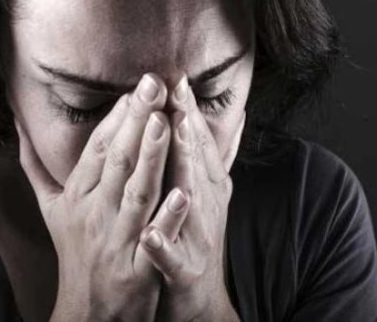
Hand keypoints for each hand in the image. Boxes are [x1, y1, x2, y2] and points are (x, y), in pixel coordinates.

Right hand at [15, 74, 175, 320]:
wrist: (87, 309)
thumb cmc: (75, 249)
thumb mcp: (50, 207)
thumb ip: (36, 165)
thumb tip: (18, 123)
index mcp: (77, 196)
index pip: (97, 150)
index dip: (116, 118)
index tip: (136, 85)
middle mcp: (94, 213)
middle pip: (116, 162)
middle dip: (136, 121)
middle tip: (154, 84)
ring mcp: (116, 240)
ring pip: (136, 193)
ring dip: (151, 158)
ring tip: (166, 124)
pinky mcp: (137, 268)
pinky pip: (154, 240)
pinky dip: (168, 218)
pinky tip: (185, 194)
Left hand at [139, 75, 244, 320]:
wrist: (199, 300)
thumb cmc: (195, 239)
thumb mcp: (206, 194)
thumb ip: (209, 157)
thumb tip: (226, 117)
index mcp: (206, 187)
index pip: (198, 143)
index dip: (189, 110)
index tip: (177, 77)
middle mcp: (206, 207)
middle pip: (197, 161)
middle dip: (188, 126)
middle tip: (177, 91)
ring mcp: (198, 238)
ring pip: (190, 199)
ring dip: (183, 167)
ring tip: (175, 136)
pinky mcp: (184, 271)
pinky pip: (172, 258)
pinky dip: (163, 245)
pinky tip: (150, 235)